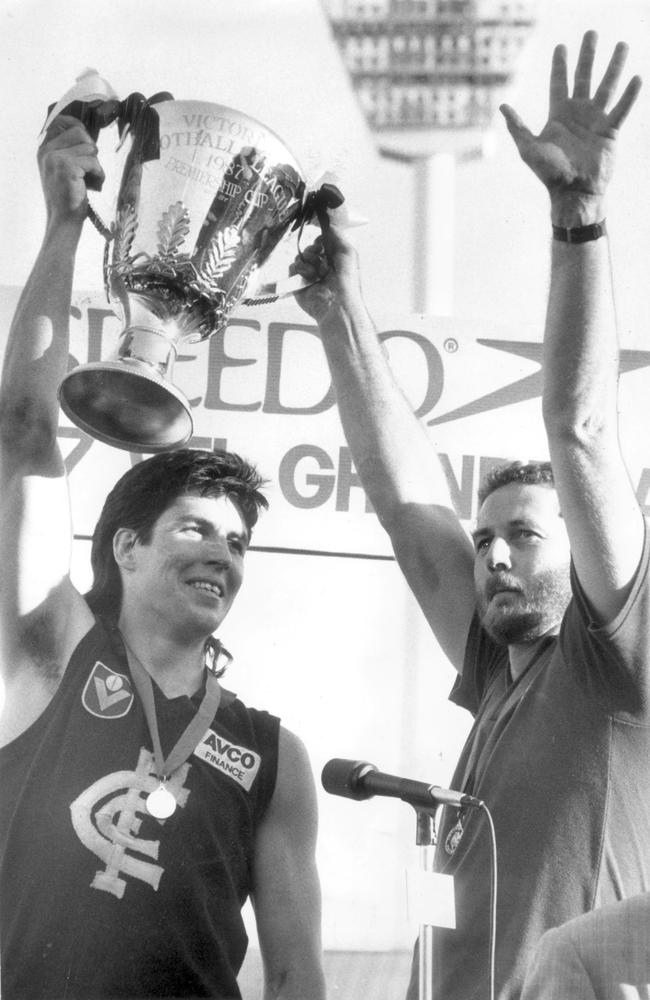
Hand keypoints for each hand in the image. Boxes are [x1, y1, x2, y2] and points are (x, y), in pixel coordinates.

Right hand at [37, 115, 104, 224]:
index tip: (86, 137)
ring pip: (89, 147)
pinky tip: (93, 186)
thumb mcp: (62, 169)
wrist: (64, 220)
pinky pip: (94, 162)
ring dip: (96, 164)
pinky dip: (99, 174)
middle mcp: (47, 151)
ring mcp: (56, 158)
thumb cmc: (68, 196)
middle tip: (90, 167)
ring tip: (90, 180)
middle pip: (79, 132)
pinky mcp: (68, 167)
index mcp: (44, 149)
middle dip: (91, 149)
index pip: (61, 122)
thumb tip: (85, 132)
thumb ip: (67, 150)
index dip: (77, 125)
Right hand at [289, 221, 363, 324]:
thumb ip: (337, 235)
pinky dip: (300, 270)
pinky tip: (309, 277)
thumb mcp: (348, 252)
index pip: (322, 242)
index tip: (322, 243)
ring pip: (300, 256)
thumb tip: (327, 223)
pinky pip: (292, 268)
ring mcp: (309, 275)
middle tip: (321, 259)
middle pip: (309, 248)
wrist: (336, 302)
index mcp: (334, 259)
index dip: (321, 240)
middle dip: (314, 250)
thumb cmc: (347, 280)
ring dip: (308, 261)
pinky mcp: (298, 283)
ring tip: (317, 272)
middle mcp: (321, 266)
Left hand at [500, 31, 641, 224]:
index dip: (560, 65)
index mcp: (558, 116)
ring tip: (621, 45)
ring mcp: (595, 121)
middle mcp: (578, 114)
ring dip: (613, 66)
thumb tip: (502, 106)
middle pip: (583, 77)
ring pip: (606, 86)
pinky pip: (621, 109)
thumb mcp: (529, 149)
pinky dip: (629, 94)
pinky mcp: (610, 132)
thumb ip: (517, 127)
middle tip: (591, 33)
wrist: (572, 193)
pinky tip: (635, 77)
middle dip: (587, 55)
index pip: (559, 83)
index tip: (561, 46)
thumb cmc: (549, 174)